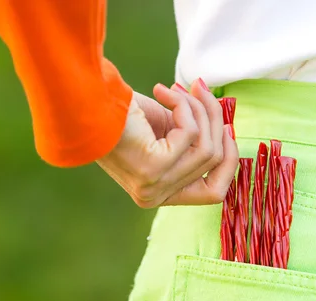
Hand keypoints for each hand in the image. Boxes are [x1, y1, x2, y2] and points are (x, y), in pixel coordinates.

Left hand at [96, 78, 238, 207]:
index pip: (214, 193)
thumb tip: (225, 125)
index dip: (229, 160)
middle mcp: (156, 197)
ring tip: (176, 89)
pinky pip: (189, 134)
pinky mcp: (154, 169)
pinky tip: (162, 90)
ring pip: (206, 147)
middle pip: (214, 162)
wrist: (87, 105)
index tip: (227, 127)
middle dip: (213, 119)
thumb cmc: (123, 116)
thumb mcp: (167, 131)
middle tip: (199, 88)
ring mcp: (155, 187)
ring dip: (197, 109)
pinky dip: (181, 105)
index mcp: (160, 194)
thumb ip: (195, 137)